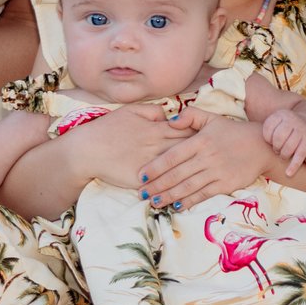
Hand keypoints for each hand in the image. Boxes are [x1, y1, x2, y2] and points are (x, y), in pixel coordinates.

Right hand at [51, 102, 198, 193]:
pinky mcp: (141, 180)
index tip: (212, 137)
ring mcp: (150, 164)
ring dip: (192, 172)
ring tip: (207, 175)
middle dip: (202, 153)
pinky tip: (186, 193)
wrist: (87, 150)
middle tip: (217, 156)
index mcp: (155, 129)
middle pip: (186, 149)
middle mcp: (156, 146)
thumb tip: (168, 114)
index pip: (185, 130)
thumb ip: (152, 110)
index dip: (200, 134)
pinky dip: (173, 188)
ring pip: (177, 168)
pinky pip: (162, 185)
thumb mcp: (130, 110)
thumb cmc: (108, 128)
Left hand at [140, 113, 274, 213]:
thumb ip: (190, 116)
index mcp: (200, 141)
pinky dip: (189, 201)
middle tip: (142, 193)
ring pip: (188, 187)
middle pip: (177, 174)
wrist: (260, 146)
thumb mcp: (211, 118)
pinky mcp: (226, 184)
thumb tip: (169, 121)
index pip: (173, 156)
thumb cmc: (232, 132)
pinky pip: (203, 194)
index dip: (155, 167)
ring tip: (154, 202)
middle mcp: (207, 157)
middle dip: (157, 185)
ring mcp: (216, 172)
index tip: (141, 175)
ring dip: (169, 196)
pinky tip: (177, 206)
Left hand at [260, 108, 305, 175]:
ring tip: (283, 156)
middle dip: (276, 148)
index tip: (270, 142)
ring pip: (288, 148)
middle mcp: (292, 120)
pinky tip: (288, 173)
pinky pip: (299, 156)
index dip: (267, 139)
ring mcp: (301, 131)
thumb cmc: (284, 129)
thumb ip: (265, 131)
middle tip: (276, 151)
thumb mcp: (276, 124)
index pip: (268, 129)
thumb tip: (246, 145)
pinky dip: (293, 166)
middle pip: (279, 138)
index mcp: (280, 115)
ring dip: (283, 156)